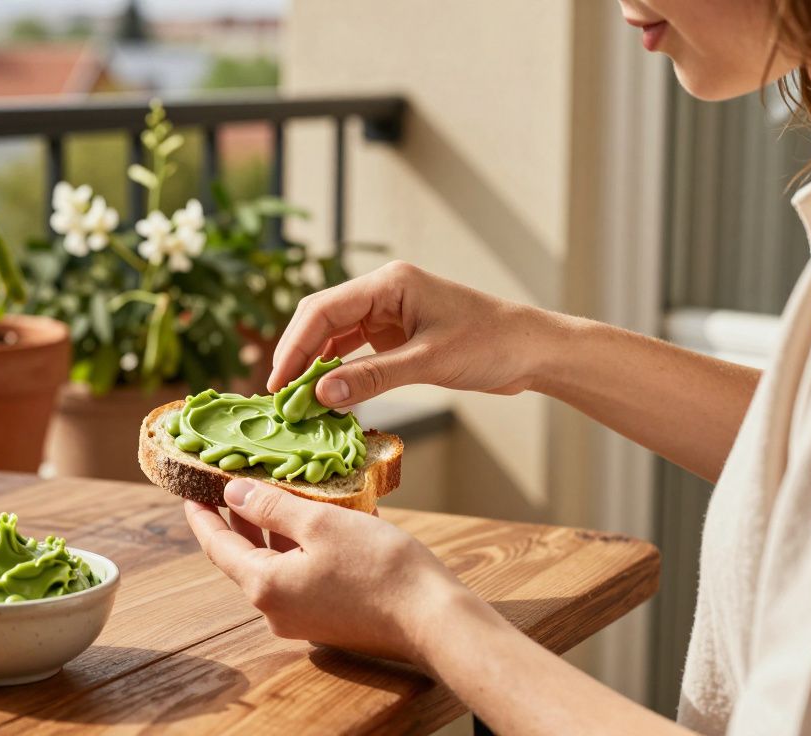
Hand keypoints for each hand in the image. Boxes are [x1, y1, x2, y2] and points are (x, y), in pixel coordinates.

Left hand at [185, 478, 479, 665]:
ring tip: (273, 490)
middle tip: (231, 480)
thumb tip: (233, 493)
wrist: (434, 619)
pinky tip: (311, 520)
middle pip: (243, 556)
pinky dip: (297, 547)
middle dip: (238, 517)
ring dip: (271, 529)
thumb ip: (271, 506)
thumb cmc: (380, 568)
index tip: (189, 489)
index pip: (216, 545)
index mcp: (264, 586)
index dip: (201, 515)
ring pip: (273, 565)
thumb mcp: (319, 523)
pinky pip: (298, 576)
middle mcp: (275, 610)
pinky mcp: (326, 619)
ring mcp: (301, 619)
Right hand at [270, 261, 554, 407]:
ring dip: (314, 366)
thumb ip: (373, 377)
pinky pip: (353, 351)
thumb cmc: (491, 344)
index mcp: (389, 284)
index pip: (323, 310)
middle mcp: (382, 293)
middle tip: (279, 396)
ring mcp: (388, 313)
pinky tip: (326, 396)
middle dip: (296, 356)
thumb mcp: (429, 362)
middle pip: (321, 320)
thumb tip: (322, 394)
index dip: (294, 346)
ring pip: (333, 337)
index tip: (277, 384)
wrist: (533, 350)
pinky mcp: (395, 335)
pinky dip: (337, 373)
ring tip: (296, 401)